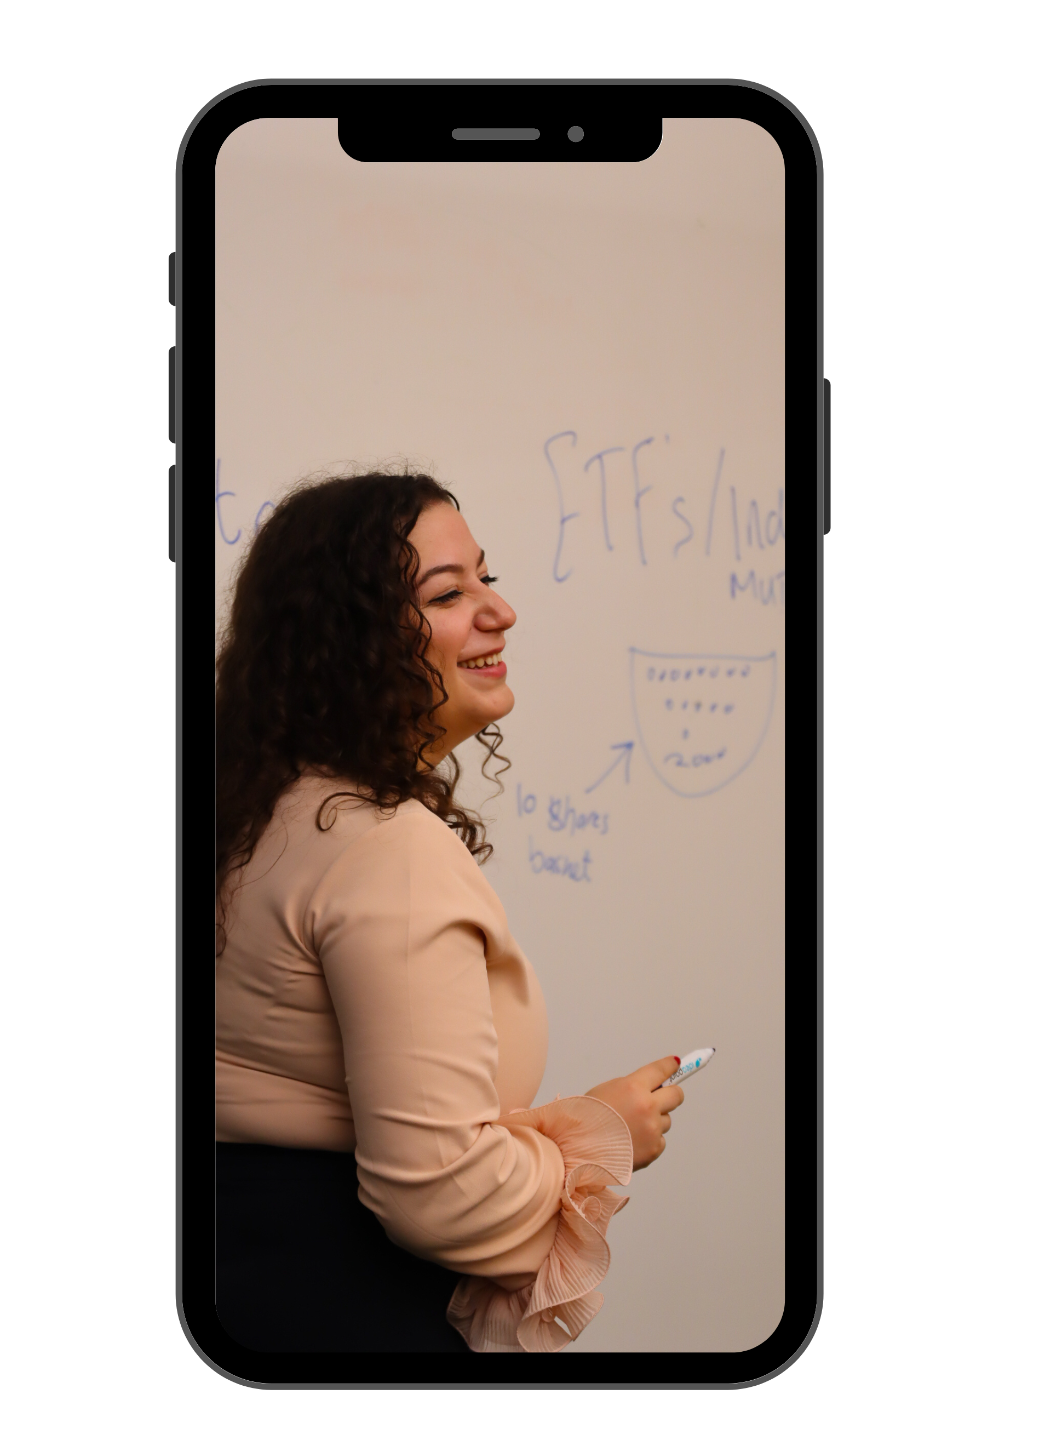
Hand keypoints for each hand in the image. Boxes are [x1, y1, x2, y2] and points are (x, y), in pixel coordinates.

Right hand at [585, 1056, 684, 1171]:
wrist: (577, 1149)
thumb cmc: (586, 1119)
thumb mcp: (606, 1090)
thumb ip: (631, 1087)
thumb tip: (647, 1087)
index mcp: (634, 1087)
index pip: (661, 1070)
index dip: (670, 1066)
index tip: (675, 1064)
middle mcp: (648, 1107)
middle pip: (676, 1095)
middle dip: (670, 1095)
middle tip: (660, 1098)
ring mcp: (653, 1129)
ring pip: (665, 1120)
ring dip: (655, 1121)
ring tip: (631, 1127)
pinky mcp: (654, 1149)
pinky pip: (659, 1140)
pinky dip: (650, 1140)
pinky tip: (631, 1141)